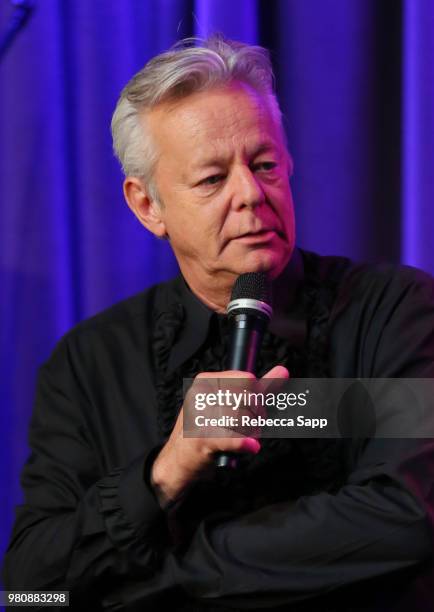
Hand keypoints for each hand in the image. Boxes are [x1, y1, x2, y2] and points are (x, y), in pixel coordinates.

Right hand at [150, 365, 288, 505]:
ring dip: (250, 433)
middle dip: (255, 417)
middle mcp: (201, 394)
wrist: (178, 461)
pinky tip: (250, 446)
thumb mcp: (231, 404)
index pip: (248, 380)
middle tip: (246, 427)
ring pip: (244, 419)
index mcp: (205, 381)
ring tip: (240, 439)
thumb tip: (283, 371)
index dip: (256, 397)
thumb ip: (260, 388)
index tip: (250, 409)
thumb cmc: (205, 430)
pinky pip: (232, 437)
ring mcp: (200, 416)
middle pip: (249, 400)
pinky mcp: (202, 439)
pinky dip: (244, 443)